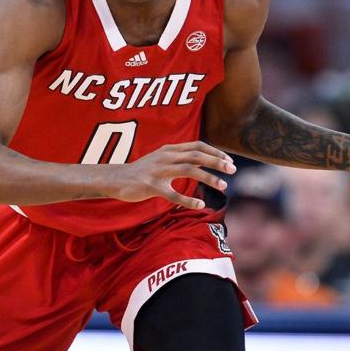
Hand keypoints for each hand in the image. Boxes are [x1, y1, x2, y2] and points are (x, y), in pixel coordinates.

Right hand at [115, 142, 235, 210]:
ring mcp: (158, 171)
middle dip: (217, 162)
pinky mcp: (151, 186)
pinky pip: (172, 194)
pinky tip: (200, 205)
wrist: (116, 179)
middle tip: (233, 170)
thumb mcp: (161, 159)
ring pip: (188, 171)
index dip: (215, 151)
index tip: (229, 160)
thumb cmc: (142, 171)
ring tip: (223, 186)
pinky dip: (188, 200)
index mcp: (169, 149)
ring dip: (208, 178)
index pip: (197, 145)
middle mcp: (165, 157)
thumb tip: (202, 159)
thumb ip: (179, 158)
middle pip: (196, 155)